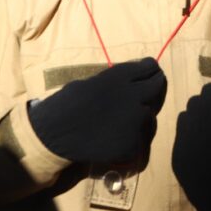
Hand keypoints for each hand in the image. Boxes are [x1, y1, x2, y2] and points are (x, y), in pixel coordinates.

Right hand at [28, 57, 166, 163]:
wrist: (52, 135)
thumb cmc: (65, 106)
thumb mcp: (91, 83)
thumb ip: (116, 81)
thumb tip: (134, 79)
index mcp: (121, 77)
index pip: (150, 67)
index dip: (151, 70)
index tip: (152, 72)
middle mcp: (134, 95)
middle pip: (158, 87)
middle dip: (155, 88)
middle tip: (149, 92)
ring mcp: (136, 120)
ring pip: (150, 115)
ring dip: (141, 116)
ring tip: (121, 120)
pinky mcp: (134, 143)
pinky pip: (140, 138)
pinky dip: (130, 139)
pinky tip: (114, 139)